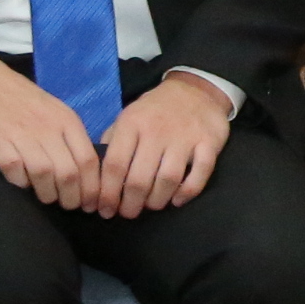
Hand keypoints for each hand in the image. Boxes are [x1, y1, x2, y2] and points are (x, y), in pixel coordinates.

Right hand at [0, 55, 103, 208]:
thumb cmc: (23, 101)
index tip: (91, 204)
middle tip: (69, 206)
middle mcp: (48, 128)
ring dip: (48, 194)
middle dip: (72, 197)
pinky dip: (20, 182)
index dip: (92, 188)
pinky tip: (22, 182)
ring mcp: (22, 134)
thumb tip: (86, 174)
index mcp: (67, 121)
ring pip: (44, 174)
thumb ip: (69, 138)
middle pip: (69, 173)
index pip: (89, 161)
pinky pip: (14, 170)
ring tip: (47, 198)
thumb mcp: (55, 112)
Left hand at [93, 71, 234, 217]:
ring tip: (151, 206)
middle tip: (128, 214)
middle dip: (130, 203)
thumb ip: (112, 142)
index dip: (107, 193)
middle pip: (139, 178)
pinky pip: (200, 173)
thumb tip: (95, 175)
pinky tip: (177, 200)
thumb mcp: (128, 117)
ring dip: (157, 200)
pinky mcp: (209, 142)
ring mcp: (185, 137)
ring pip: (168, 179)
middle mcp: (156, 130)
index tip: (104, 210)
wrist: (195, 90)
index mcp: (132, 124)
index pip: (114, 165)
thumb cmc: (154, 111)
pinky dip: (188, 191)